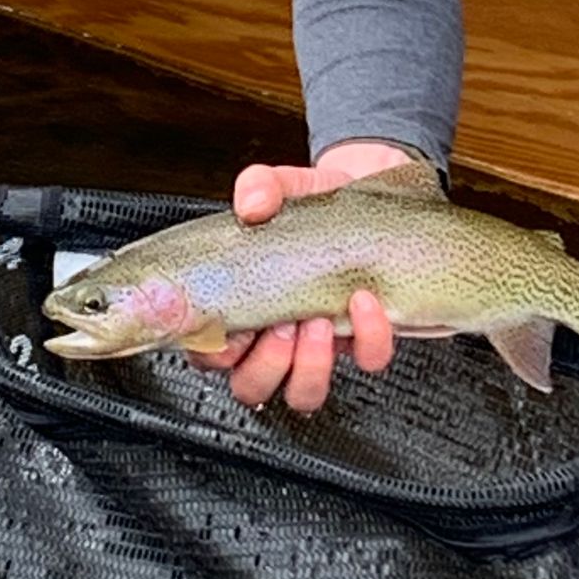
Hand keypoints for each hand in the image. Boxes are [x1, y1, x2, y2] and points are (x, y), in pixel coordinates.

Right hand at [191, 139, 409, 410]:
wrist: (371, 189)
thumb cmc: (316, 200)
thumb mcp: (283, 184)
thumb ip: (259, 186)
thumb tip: (252, 205)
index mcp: (240, 304)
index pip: (207, 352)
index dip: (213, 352)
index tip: (230, 327)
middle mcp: (275, 334)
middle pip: (250, 386)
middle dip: (265, 365)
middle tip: (280, 326)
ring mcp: (320, 342)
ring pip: (303, 393)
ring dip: (309, 366)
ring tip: (317, 322)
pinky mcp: (365, 337)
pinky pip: (367, 360)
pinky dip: (368, 337)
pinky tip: (364, 301)